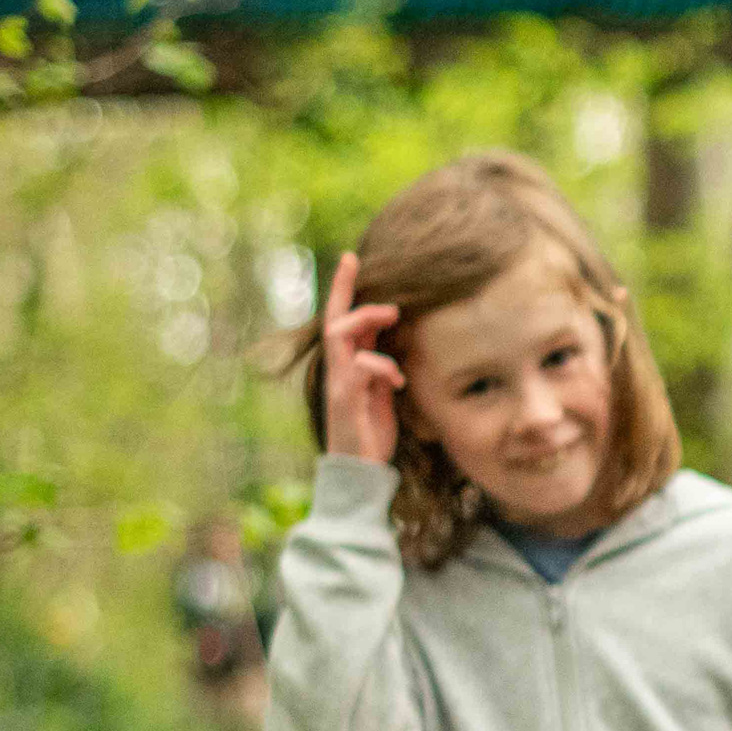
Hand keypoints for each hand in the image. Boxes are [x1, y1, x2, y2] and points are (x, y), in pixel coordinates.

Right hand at [320, 251, 404, 463]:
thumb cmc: (370, 432)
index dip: (343, 289)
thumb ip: (380, 363)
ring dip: (366, 321)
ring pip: (339, 337)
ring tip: (392, 317)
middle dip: (347, 293)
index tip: (351, 258)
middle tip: (377, 284)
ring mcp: (339, 385)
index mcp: (347, 365)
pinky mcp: (345, 402)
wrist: (360, 472)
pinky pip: (358, 370)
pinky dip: (380, 366)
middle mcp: (338, 371)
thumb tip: (389, 336)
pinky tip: (397, 378)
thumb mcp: (381, 390)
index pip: (341, 320)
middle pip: (334, 321)